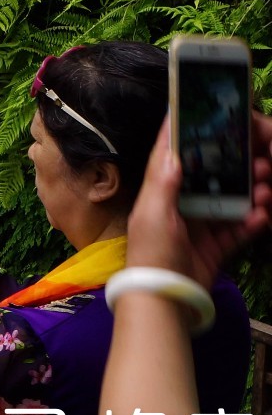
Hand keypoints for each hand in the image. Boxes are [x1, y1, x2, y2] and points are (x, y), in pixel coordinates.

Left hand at [125, 114, 271, 286]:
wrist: (166, 299)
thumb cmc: (153, 252)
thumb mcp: (154, 214)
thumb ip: (163, 183)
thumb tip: (172, 150)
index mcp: (160, 195)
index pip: (171, 159)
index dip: (182, 137)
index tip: (199, 115)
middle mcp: (180, 206)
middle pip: (209, 178)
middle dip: (232, 167)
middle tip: (256, 158)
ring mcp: (200, 226)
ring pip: (229, 202)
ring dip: (248, 193)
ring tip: (266, 186)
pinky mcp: (217, 247)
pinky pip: (238, 229)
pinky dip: (252, 222)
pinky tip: (263, 214)